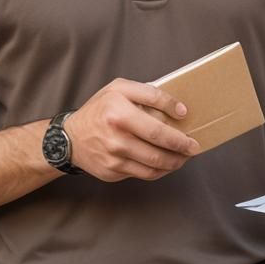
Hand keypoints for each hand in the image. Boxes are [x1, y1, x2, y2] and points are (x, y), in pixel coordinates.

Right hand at [63, 79, 200, 181]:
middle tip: (194, 147)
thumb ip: (150, 94)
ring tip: (183, 156)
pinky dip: (159, 170)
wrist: (70, 137)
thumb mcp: (120, 88)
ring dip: (174, 163)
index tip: (188, 122)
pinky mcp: (113, 173)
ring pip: (154, 167)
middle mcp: (116, 139)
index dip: (177, 130)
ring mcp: (114, 159)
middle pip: (159, 151)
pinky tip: (165, 162)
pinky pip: (144, 175)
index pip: (157, 127)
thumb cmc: (99, 108)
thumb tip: (179, 110)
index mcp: (119, 114)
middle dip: (182, 150)